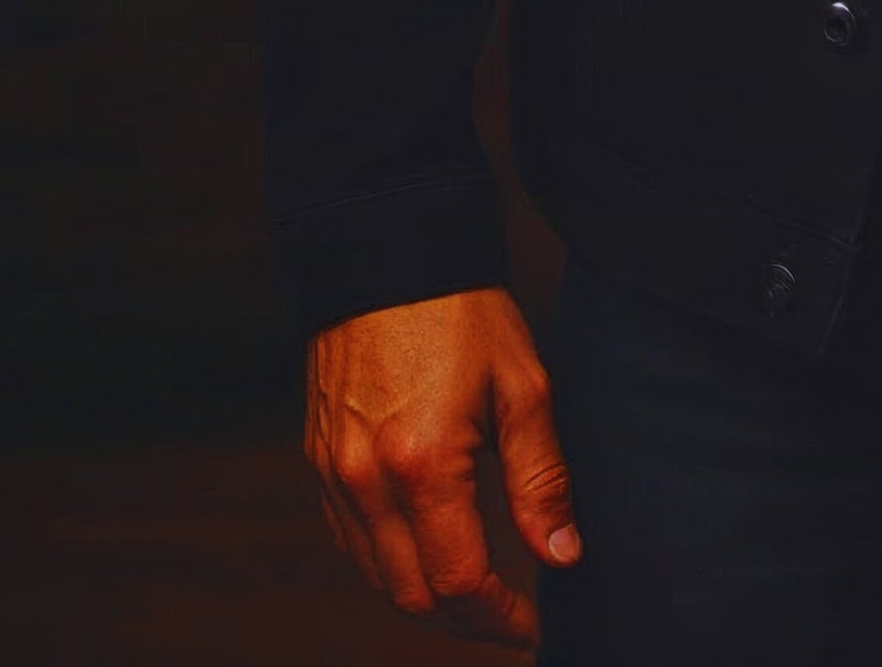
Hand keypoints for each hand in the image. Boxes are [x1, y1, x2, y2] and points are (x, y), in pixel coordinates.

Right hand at [307, 286, 577, 644]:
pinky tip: (429, 550)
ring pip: (376, 577)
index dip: (500, 616)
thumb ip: (542, 478)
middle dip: (465, 619)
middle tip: (513, 616)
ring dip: (426, 597)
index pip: (459, 581)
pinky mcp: (319, 463)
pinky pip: (350, 543)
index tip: (534, 625)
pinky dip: (390, 564)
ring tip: (482, 591)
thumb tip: (563, 555)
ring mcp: (333, 476)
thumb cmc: (464, 312)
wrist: (387, 255)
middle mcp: (365, 484)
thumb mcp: (524, 385)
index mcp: (421, 466)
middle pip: (411, 596)